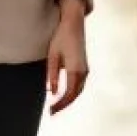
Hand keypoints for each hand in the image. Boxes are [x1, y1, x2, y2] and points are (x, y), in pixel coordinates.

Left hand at [45, 0, 88, 114]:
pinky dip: (72, 92)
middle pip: (75, 94)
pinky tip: (64, 94)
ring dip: (69, 99)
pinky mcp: (84, 66)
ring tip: (56, 106)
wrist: (73, 23)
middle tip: (52, 112)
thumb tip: (52, 92)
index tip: (51, 111)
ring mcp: (85, 69)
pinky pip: (79, 84)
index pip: (69, 94)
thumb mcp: (53, 55)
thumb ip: (52, 74)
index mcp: (75, 70)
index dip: (60, 104)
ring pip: (78, 90)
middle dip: (64, 104)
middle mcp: (83, 71)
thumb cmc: (61, 37)